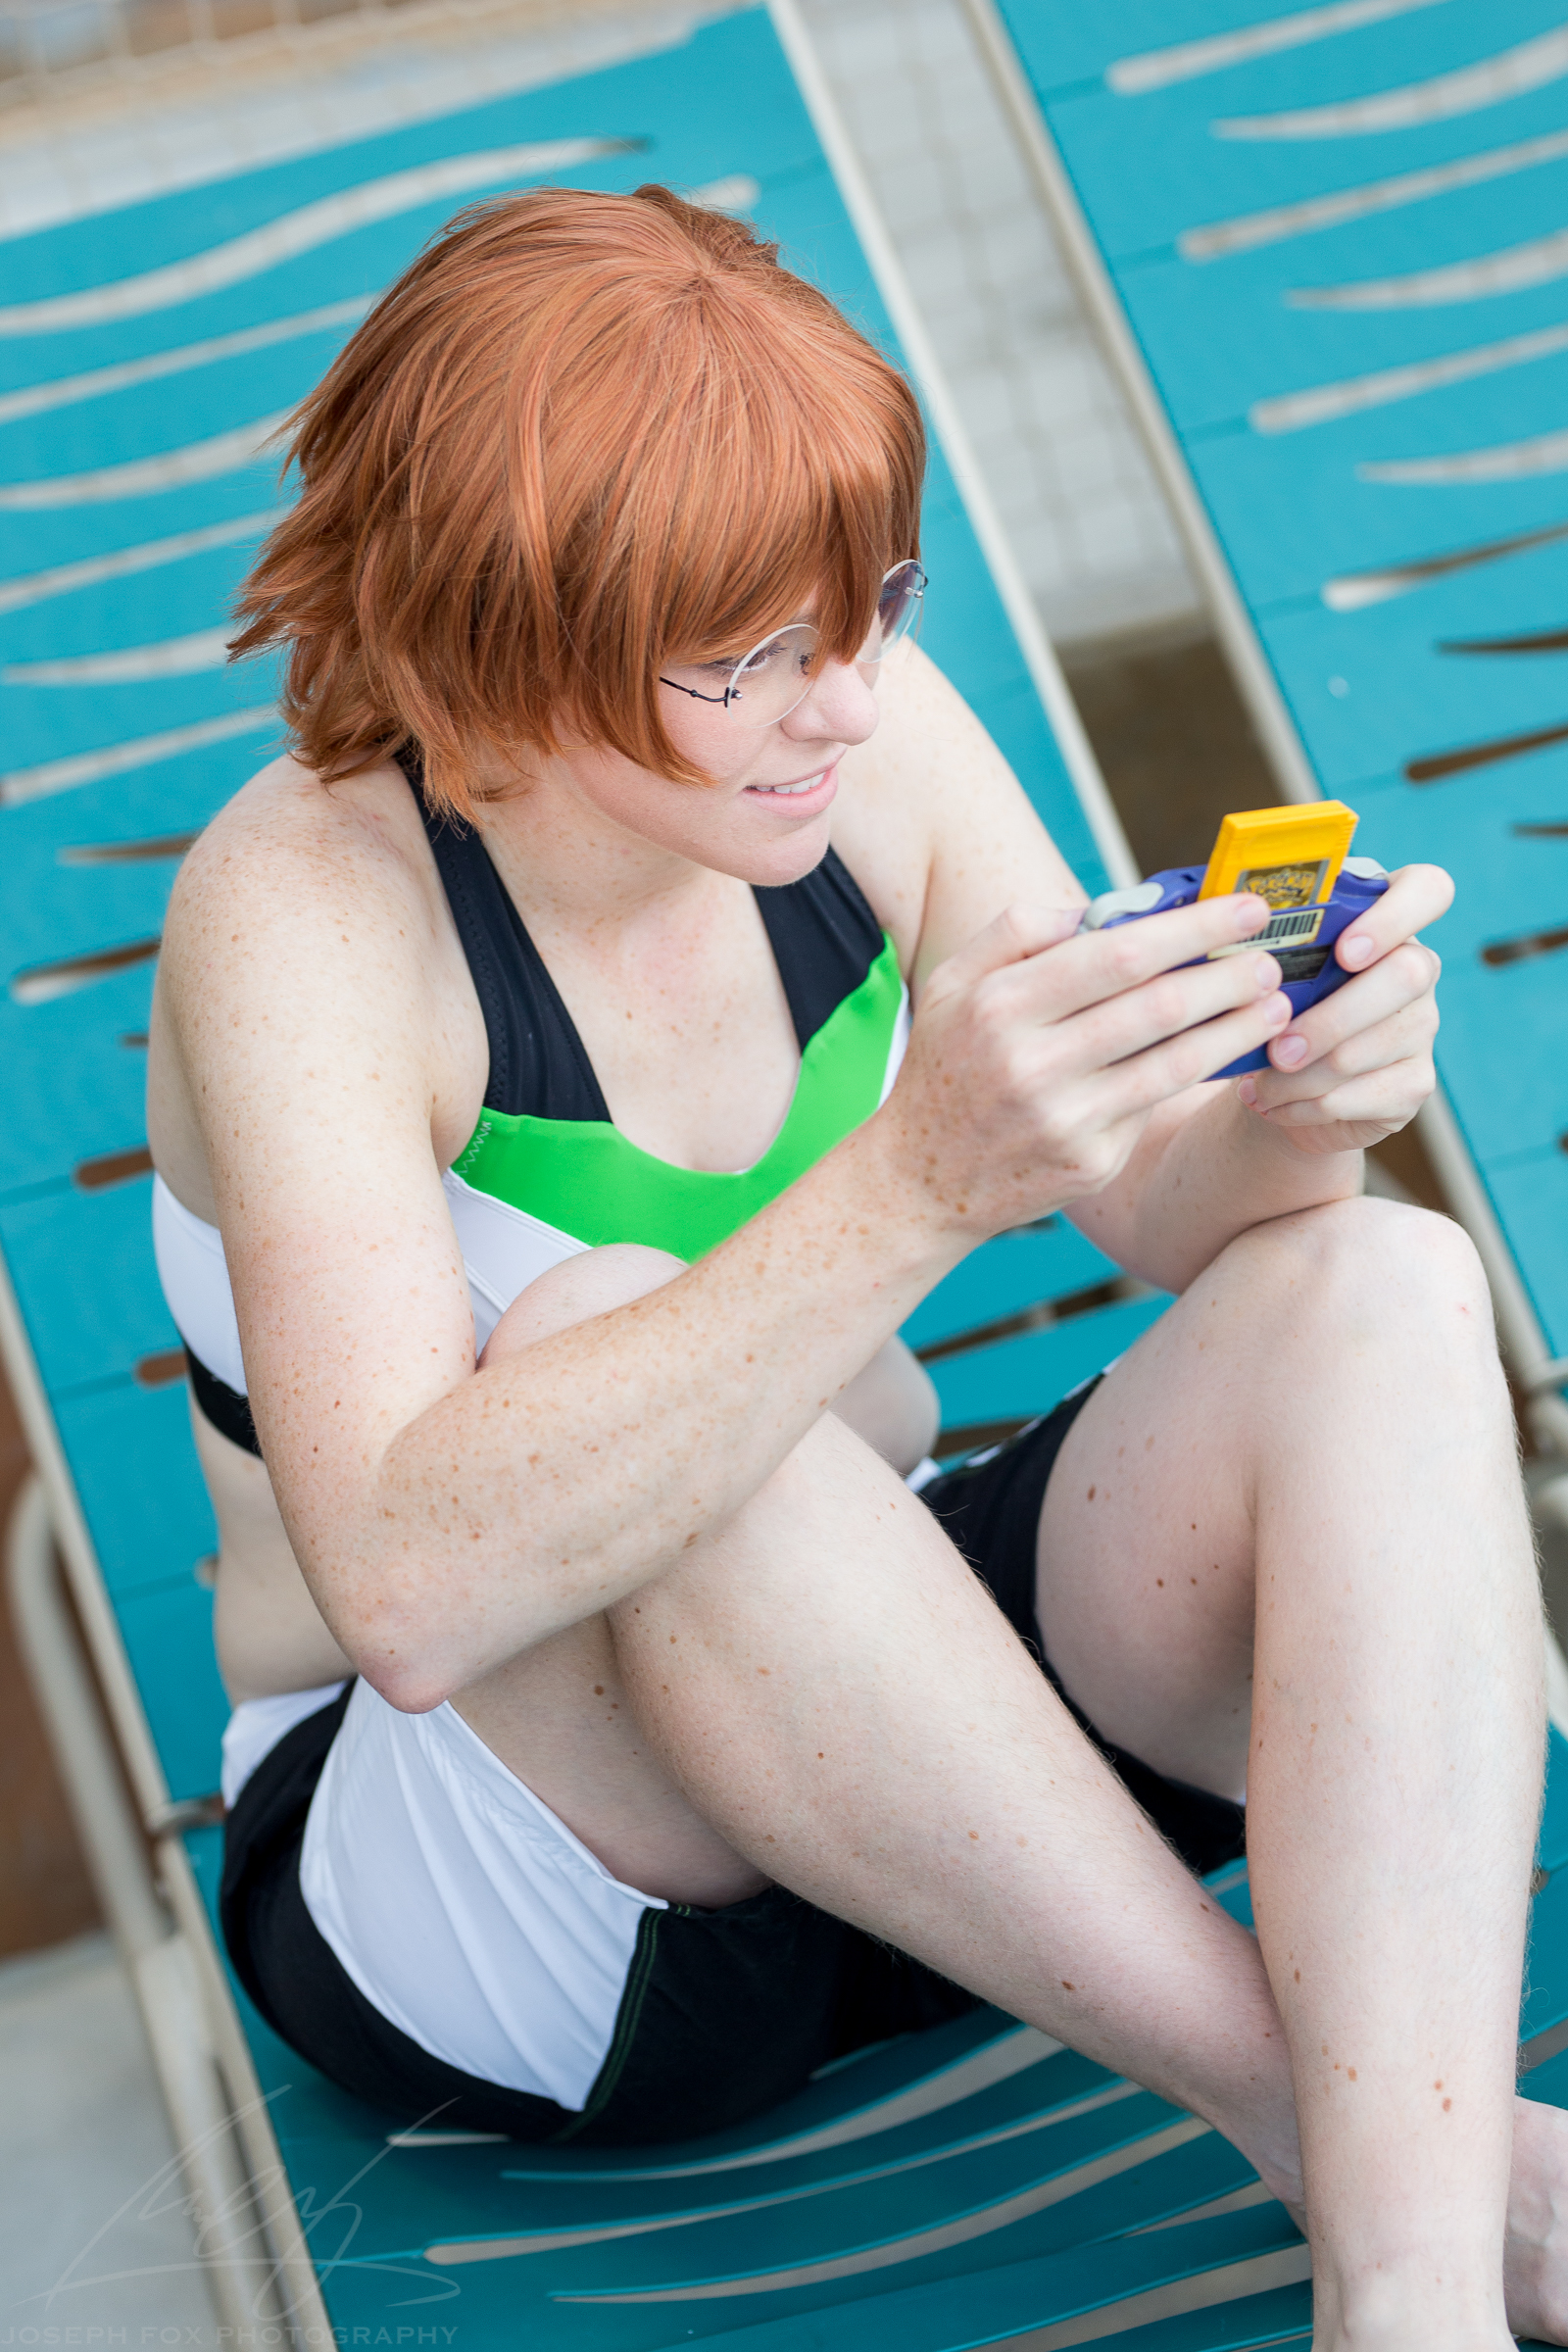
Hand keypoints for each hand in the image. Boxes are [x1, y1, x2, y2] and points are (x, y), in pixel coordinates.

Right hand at [881, 892, 1290, 1238]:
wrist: (921, 1181)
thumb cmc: (949, 1067)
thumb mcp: (954, 985)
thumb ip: (1017, 931)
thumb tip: (1102, 907)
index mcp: (1001, 1006)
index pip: (1116, 955)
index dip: (1190, 929)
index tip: (1241, 908)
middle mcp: (1032, 1063)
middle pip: (1157, 1007)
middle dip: (1228, 975)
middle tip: (1272, 955)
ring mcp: (1065, 1120)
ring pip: (1173, 1063)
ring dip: (1236, 1029)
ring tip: (1275, 1005)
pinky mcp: (1090, 1164)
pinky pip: (1156, 1107)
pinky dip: (1202, 1075)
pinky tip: (1234, 1054)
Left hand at [1235, 863, 1450, 1158]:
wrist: (1278, 1082)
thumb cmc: (1268, 1005)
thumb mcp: (1260, 968)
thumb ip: (1261, 942)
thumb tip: (1222, 933)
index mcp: (1381, 920)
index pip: (1428, 890)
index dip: (1394, 916)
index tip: (1346, 951)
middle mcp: (1416, 966)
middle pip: (1407, 975)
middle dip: (1332, 1018)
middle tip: (1279, 1050)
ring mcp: (1422, 1026)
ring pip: (1372, 1047)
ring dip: (1303, 1075)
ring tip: (1257, 1084)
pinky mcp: (1415, 1081)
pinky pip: (1366, 1095)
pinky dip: (1308, 1105)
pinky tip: (1275, 1103)